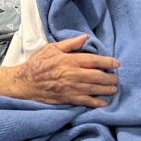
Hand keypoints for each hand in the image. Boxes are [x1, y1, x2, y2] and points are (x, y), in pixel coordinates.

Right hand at [0, 35, 119, 107]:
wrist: (24, 82)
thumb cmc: (38, 64)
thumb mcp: (52, 48)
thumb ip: (70, 44)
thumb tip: (85, 37)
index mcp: (69, 60)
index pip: (94, 60)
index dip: (107, 62)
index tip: (117, 63)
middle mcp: (72, 74)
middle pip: (97, 76)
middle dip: (110, 78)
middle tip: (117, 78)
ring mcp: (70, 87)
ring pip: (94, 89)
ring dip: (106, 89)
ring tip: (114, 89)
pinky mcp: (67, 98)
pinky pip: (85, 101)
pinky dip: (96, 103)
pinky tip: (104, 103)